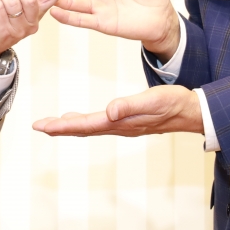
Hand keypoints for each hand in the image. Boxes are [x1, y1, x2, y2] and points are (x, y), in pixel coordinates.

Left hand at [31, 84, 202, 136]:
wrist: (191, 112)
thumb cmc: (174, 104)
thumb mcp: (153, 101)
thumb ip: (130, 106)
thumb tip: (109, 111)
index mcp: (120, 122)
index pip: (85, 125)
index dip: (62, 126)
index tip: (43, 126)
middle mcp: (118, 127)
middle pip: (82, 129)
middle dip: (59, 127)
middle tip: (38, 126)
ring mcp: (122, 126)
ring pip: (88, 127)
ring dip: (69, 126)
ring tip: (52, 124)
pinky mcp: (127, 122)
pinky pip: (98, 124)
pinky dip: (83, 122)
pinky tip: (79, 119)